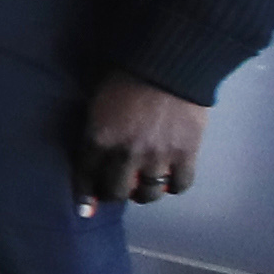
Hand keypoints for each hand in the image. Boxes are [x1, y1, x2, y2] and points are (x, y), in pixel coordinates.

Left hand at [79, 76, 207, 212]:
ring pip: (149, 193)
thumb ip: (95, 130)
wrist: (170, 63)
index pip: (87, 177)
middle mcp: (125, 153)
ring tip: (145, 186)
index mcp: (98, 138)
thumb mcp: (98, 103)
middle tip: (120, 188)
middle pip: (117, 192)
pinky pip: (180, 184)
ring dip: (145, 193)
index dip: (86, 196)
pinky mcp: (186, 153)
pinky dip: (174, 185)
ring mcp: (157, 156)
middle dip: (116, 193)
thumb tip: (93, 155)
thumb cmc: (126, 76)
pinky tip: (172, 178)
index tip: (87, 210)